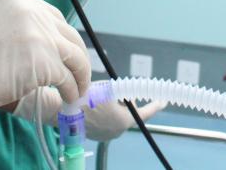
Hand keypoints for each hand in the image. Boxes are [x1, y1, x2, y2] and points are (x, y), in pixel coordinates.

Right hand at [0, 0, 89, 109]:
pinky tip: (67, 97)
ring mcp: (41, 35)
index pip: (54, 17)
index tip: (65, 54)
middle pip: (69, 34)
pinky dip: (71, 89)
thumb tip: (50, 46)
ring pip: (75, 56)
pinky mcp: (46, 60)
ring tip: (76, 90)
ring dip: (79, 75)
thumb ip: (23, 28)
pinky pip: (67, 77)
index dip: (62, 38)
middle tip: (78, 75)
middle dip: (76, 57)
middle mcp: (34, 11)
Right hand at [14, 85, 164, 141]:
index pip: (145, 114)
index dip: (155, 106)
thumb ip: (123, 94)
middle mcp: (117, 132)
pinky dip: (103, 112)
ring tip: (98, 97)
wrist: (63, 111)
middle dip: (123, 101)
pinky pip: (105, 121)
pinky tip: (92, 105)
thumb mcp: (109, 90)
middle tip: (114, 91)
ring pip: (116, 116)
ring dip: (112, 106)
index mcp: (124, 122)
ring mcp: (105, 135)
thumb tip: (128, 97)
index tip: (163, 102)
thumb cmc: (87, 98)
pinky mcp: (95, 135)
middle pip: (128, 113)